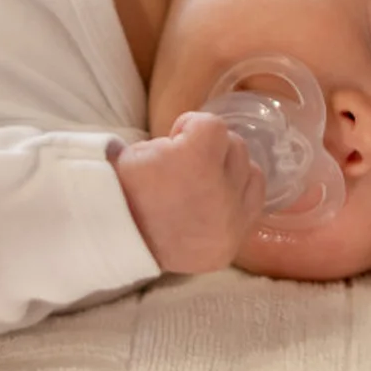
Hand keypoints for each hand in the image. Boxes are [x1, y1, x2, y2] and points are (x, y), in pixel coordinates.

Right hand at [110, 113, 266, 274]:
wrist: (118, 245)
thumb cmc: (123, 193)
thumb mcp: (137, 151)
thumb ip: (174, 140)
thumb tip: (194, 137)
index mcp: (195, 160)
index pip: (213, 125)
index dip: (191, 127)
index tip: (176, 140)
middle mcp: (221, 192)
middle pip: (237, 148)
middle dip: (213, 150)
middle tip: (188, 165)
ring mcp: (230, 223)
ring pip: (252, 175)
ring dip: (232, 173)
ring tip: (206, 184)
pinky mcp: (231, 245)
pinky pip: (252, 209)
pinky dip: (237, 201)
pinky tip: (215, 204)